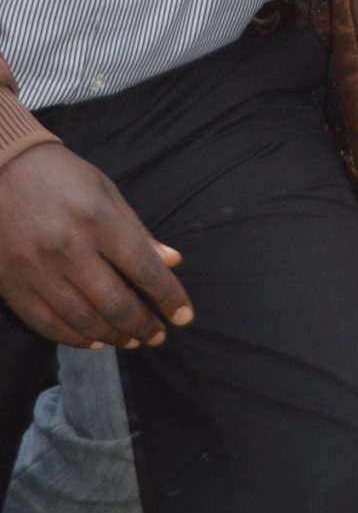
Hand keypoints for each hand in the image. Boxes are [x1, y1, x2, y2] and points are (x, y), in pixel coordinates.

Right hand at [0, 146, 191, 347]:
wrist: (4, 171)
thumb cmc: (64, 178)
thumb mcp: (108, 194)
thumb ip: (139, 232)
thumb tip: (173, 262)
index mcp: (98, 220)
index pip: (143, 268)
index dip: (168, 296)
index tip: (184, 316)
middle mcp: (68, 250)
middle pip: (115, 303)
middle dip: (143, 325)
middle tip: (158, 335)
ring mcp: (38, 272)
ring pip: (84, 320)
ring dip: (113, 337)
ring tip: (132, 340)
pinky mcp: (15, 287)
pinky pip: (49, 325)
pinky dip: (76, 339)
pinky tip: (95, 341)